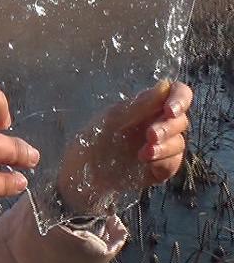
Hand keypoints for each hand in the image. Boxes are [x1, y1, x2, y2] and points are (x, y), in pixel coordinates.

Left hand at [57, 80, 191, 214]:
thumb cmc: (91, 142)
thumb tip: (164, 85)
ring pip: (180, 142)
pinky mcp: (160, 168)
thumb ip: (137, 106)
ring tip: (143, 153)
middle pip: (181, 120)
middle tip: (150, 135)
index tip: (170, 111)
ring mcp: (161, 146)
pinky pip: (174, 163)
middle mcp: (157, 123)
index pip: (176, 93)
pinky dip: (163, 162)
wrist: (81, 176)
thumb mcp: (109, 121)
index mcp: (145, 106)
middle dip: (167, 127)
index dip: (180, 99)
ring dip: (165, 147)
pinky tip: (146, 164)